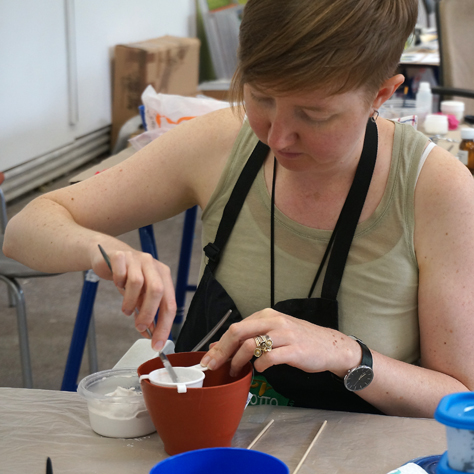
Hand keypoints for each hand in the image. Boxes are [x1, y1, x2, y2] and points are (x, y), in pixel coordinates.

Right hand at [91, 245, 176, 351]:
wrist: (108, 254)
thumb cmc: (127, 276)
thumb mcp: (140, 295)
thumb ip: (147, 312)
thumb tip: (151, 334)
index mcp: (163, 275)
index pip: (169, 303)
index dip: (165, 325)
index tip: (157, 343)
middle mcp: (153, 265)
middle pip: (157, 291)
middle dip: (148, 314)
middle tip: (140, 327)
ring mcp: (137, 258)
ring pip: (137, 283)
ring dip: (130, 302)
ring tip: (127, 310)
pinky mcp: (120, 256)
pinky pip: (120, 274)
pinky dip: (118, 284)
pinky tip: (118, 285)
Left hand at [200, 309, 360, 376]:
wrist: (329, 345)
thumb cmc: (298, 340)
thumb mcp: (272, 333)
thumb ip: (248, 337)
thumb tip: (218, 347)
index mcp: (266, 315)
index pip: (235, 327)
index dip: (219, 344)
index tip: (208, 359)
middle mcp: (274, 321)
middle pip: (238, 332)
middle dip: (222, 350)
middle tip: (212, 366)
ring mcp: (284, 334)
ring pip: (251, 344)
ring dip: (239, 360)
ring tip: (236, 371)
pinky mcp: (294, 349)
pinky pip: (270, 358)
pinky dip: (261, 366)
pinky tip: (260, 369)